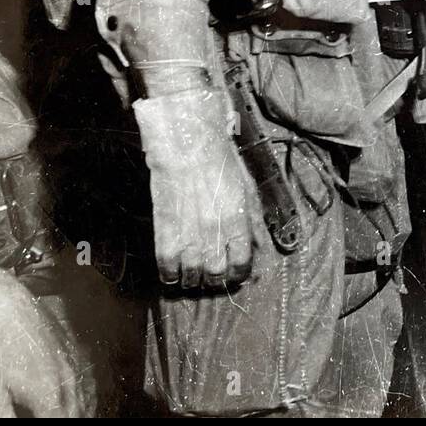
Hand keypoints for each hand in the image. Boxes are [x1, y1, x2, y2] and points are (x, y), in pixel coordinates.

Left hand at [0, 257, 83, 417]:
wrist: (4, 309)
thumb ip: (6, 423)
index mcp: (50, 400)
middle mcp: (69, 384)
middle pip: (78, 417)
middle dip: (70, 424)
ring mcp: (74, 367)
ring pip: (85, 401)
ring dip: (80, 414)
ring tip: (69, 417)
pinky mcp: (72, 353)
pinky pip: (85, 384)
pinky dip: (83, 398)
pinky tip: (73, 402)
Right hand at [132, 90, 258, 289]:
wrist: (188, 146)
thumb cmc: (220, 163)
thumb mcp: (248, 190)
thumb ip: (254, 222)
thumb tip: (261, 248)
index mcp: (238, 221)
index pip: (242, 264)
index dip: (240, 274)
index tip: (236, 273)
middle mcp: (214, 232)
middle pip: (216, 274)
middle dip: (216, 279)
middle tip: (213, 274)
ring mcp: (187, 233)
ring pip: (192, 275)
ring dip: (194, 279)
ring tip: (194, 275)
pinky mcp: (164, 230)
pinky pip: (166, 267)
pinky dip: (170, 276)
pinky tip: (174, 272)